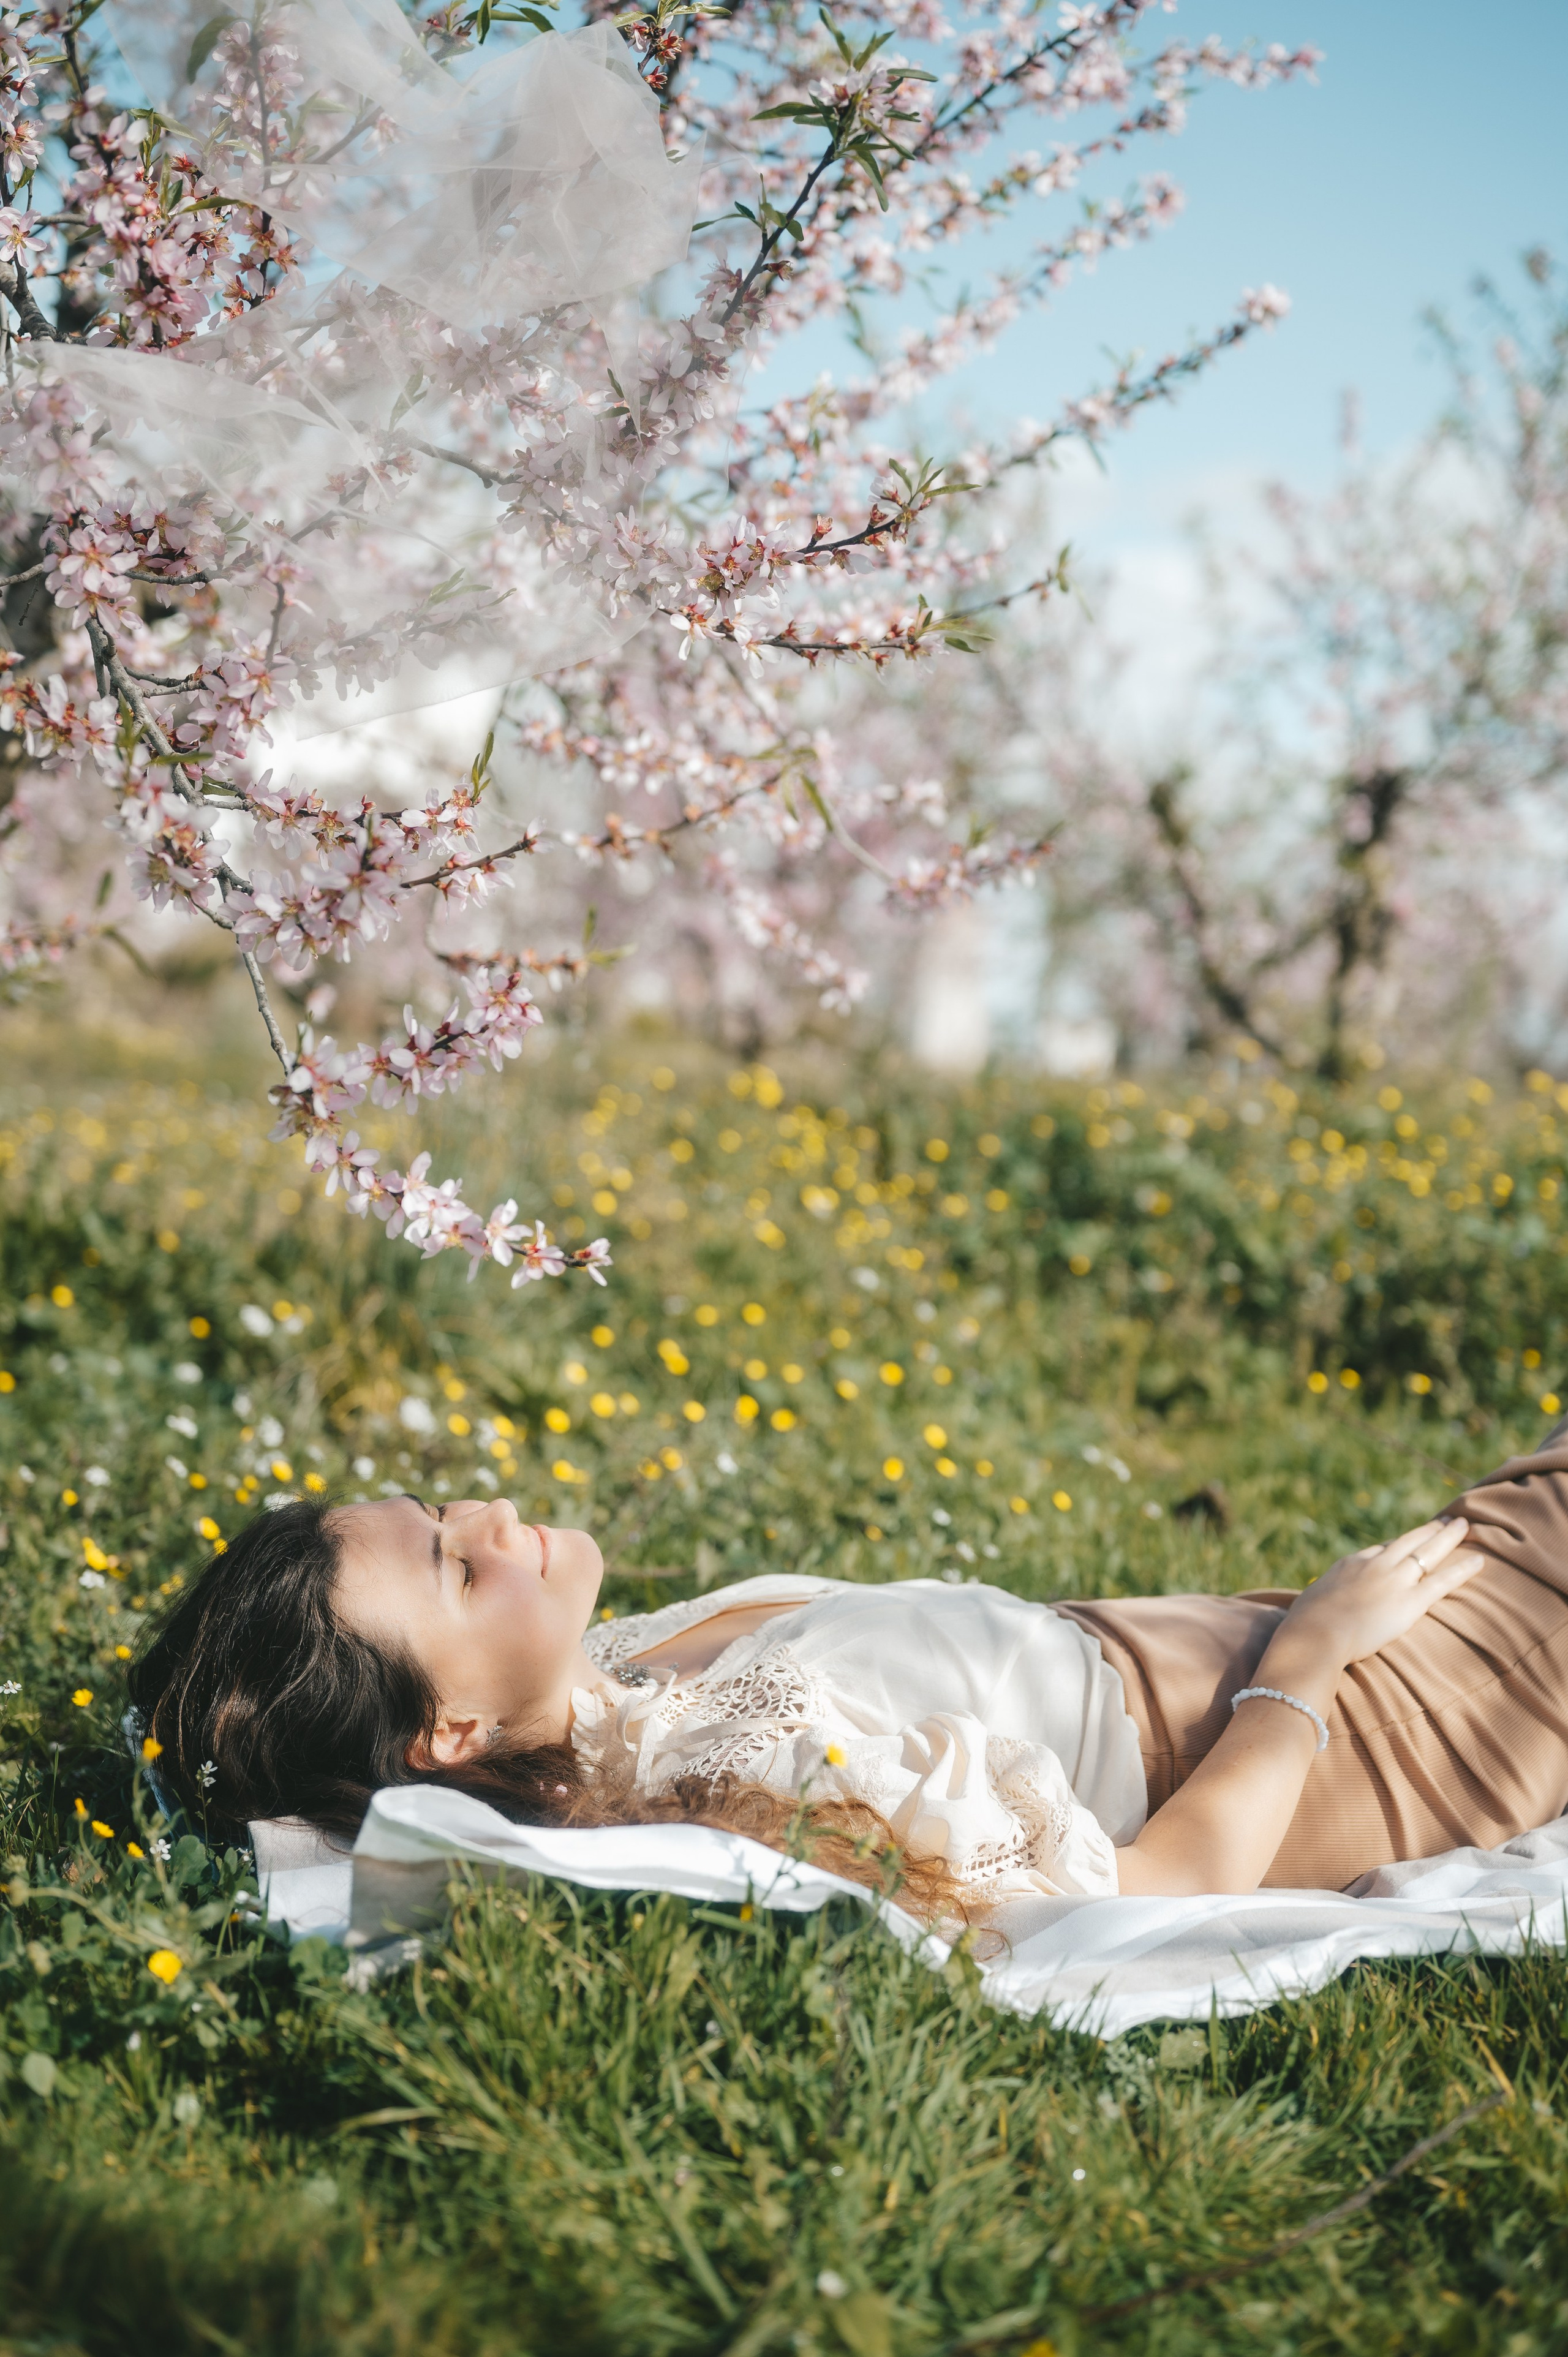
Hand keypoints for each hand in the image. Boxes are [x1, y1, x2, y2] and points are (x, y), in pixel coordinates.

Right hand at [1275, 1517, 1483, 1668]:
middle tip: (1445, 1520)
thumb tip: (1313, 1610)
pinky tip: (1480, 1561)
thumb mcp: (1310, 1604)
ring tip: (1464, 1525)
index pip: (1380, 1550)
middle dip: (1428, 1530)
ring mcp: (1394, 1580)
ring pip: (1428, 1551)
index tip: (1410, 1540)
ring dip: (1448, 1536)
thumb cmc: (1305, 1626)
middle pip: (1408, 1541)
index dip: (1398, 1545)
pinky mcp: (1410, 1601)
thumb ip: (1320, 1602)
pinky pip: (1443, 1581)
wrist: (1316, 1634)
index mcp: (1350, 1565)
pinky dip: (1463, 1569)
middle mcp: (1375, 1565)